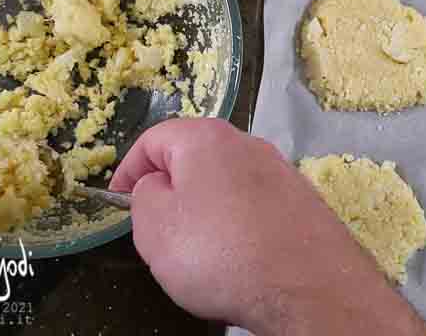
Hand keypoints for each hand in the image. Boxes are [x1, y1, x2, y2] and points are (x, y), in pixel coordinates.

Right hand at [111, 118, 425, 335]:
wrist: (306, 288)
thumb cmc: (219, 252)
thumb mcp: (153, 226)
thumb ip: (144, 195)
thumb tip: (156, 184)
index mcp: (206, 137)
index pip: (154, 139)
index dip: (129, 169)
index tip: (118, 199)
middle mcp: (250, 143)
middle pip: (196, 158)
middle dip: (173, 188)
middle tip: (158, 225)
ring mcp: (283, 172)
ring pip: (229, 182)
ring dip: (209, 207)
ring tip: (200, 247)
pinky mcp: (305, 203)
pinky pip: (258, 207)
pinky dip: (242, 224)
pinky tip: (240, 256)